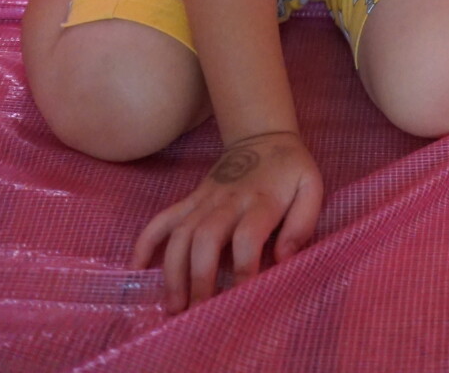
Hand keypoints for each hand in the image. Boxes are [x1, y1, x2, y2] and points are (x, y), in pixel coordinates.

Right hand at [132, 129, 322, 313]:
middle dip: (200, 276)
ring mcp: (205, 199)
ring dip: (173, 269)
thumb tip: (283, 258)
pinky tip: (137, 267)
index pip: (248, 236)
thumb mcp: (311, 186)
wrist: (262, 136)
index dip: (245, 267)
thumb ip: (303, 221)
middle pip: (206, 237)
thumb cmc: (289, 170)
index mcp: (262, 200)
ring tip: (174, 304)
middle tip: (199, 310)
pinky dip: (146, 240)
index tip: (242, 295)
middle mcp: (229, 200)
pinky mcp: (191, 198)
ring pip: (181, 232)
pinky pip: (163, 218)